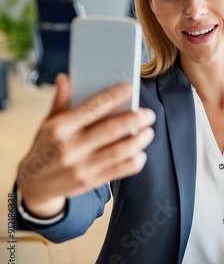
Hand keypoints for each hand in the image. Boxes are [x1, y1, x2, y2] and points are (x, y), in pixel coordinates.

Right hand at [17, 73, 154, 217]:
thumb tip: (65, 78)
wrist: (34, 185)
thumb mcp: (47, 122)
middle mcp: (71, 147)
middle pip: (110, 130)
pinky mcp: (90, 182)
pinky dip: (134, 162)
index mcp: (60, 128)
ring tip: (148, 131)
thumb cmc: (45, 148)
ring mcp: (81, 167)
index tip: (129, 88)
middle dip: (134, 120)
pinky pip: (118, 171)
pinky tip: (140, 153)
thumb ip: (61, 101)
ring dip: (138, 141)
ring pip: (118, 152)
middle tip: (148, 114)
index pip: (92, 108)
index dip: (113, 96)